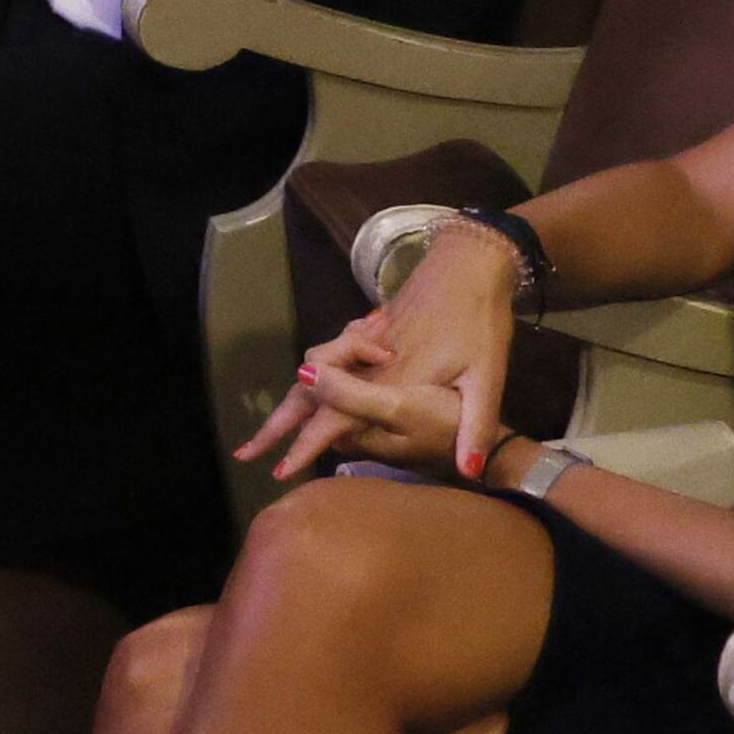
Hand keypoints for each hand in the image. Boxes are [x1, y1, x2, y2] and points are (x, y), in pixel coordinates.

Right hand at [237, 225, 523, 481]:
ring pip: (316, 372)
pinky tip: (317, 383)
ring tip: (275, 427)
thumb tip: (471, 470)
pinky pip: (332, 354)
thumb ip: (475, 423)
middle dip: (277, 425)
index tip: (279, 471)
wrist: (470, 261)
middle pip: (308, 394)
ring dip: (293, 401)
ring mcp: (366, 342)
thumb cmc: (482, 322)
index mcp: (389, 381)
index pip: (334, 418)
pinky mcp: (373, 328)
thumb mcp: (487, 376)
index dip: (305, 445)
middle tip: (245, 452)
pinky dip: (316, 375)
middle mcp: (367, 362)